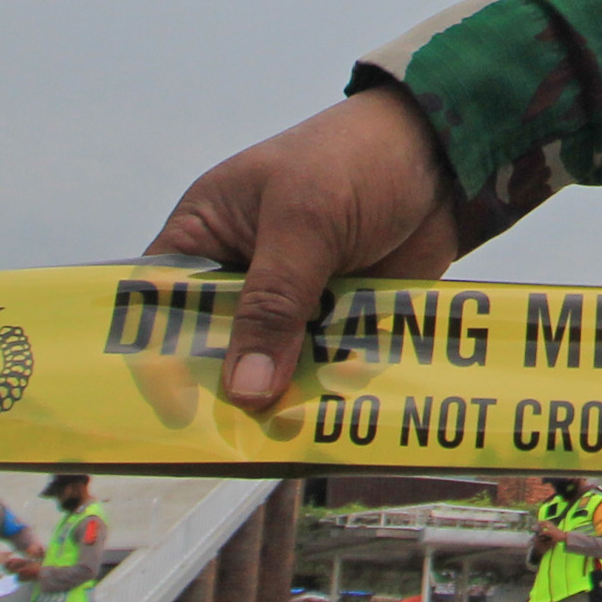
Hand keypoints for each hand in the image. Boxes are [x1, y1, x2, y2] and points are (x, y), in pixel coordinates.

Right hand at [151, 86, 462, 411]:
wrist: (445, 154)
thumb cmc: (357, 158)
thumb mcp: (305, 221)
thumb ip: (273, 302)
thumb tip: (244, 387)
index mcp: (207, 234)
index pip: (161, 302)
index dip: (156, 353)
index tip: (162, 412)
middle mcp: (242, 274)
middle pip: (217, 347)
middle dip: (224, 390)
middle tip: (225, 443)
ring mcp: (292, 302)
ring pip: (271, 366)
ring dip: (281, 399)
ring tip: (277, 447)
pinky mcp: (338, 320)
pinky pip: (323, 367)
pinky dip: (327, 390)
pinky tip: (328, 429)